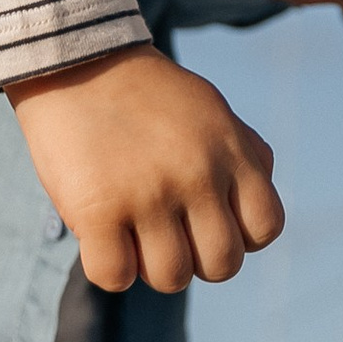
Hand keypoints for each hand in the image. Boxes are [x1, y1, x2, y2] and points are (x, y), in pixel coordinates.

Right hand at [6, 46, 284, 293]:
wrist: (77, 63)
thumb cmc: (146, 95)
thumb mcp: (211, 110)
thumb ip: (245, 153)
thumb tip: (262, 204)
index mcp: (230, 152)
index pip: (264, 228)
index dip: (239, 236)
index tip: (207, 220)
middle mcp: (197, 175)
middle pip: (222, 265)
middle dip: (196, 258)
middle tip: (168, 231)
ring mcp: (148, 195)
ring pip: (171, 278)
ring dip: (150, 265)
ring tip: (133, 231)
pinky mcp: (98, 210)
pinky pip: (115, 277)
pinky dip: (109, 268)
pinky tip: (101, 236)